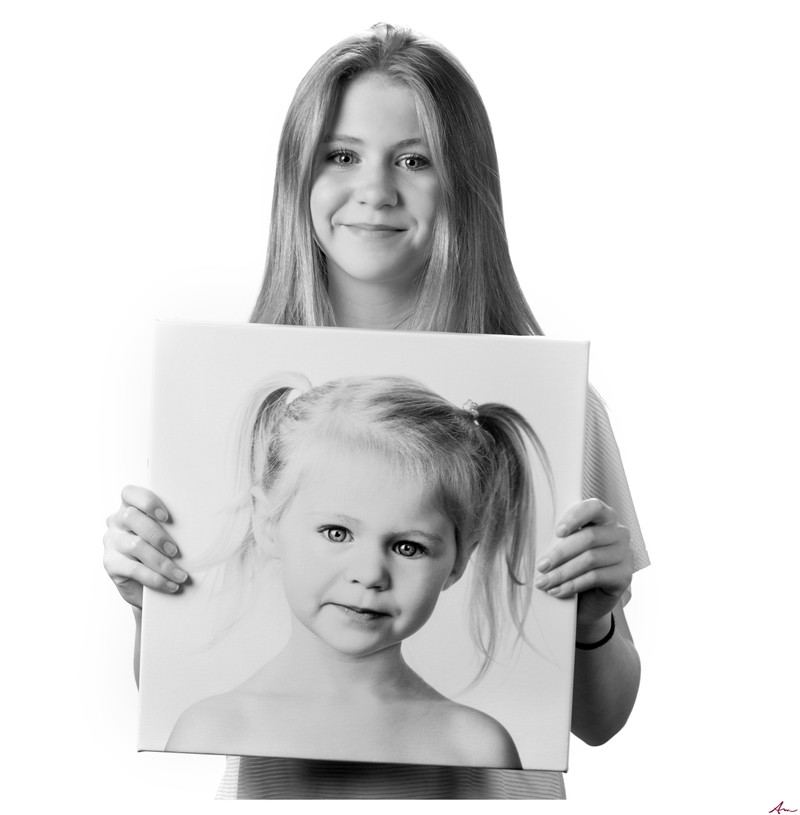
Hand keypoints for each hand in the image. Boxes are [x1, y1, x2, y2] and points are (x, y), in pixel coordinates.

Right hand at [103, 485, 188, 608]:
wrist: (150, 586)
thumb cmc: (164, 551)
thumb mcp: (169, 533)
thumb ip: (175, 524)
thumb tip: (207, 523)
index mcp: (131, 506)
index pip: (129, 493)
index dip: (147, 501)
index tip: (166, 517)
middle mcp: (117, 521)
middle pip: (132, 518)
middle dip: (157, 535)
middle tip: (176, 551)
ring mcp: (112, 542)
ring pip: (135, 546)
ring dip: (162, 562)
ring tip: (181, 575)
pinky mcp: (110, 564)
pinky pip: (133, 569)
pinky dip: (156, 578)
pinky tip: (171, 584)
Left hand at [534, 498, 632, 631]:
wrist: (588, 599)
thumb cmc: (574, 564)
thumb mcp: (567, 547)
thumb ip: (560, 538)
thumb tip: (537, 540)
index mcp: (604, 517)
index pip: (594, 507)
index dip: (575, 517)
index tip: (557, 532)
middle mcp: (619, 533)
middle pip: (589, 537)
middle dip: (560, 553)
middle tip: (541, 566)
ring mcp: (625, 555)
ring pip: (590, 559)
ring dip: (562, 573)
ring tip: (543, 582)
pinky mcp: (624, 576)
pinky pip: (595, 577)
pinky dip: (572, 584)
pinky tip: (557, 591)